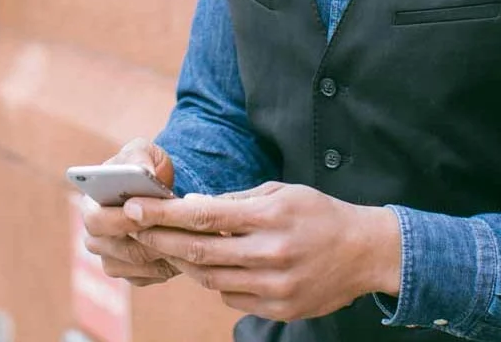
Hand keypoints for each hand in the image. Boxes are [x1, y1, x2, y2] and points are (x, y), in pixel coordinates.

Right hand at [78, 138, 179, 286]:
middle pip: (113, 248)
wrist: (163, 190)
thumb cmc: (147, 167)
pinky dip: (167, 264)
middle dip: (145, 238)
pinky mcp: (131, 274)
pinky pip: (148, 275)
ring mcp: (111, 258)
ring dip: (160, 251)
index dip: (118, 219)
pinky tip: (184, 249)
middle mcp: (95, 236)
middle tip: (173, 229)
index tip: (144, 212)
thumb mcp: (144, 153)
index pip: (94, 220)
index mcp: (90, 205)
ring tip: (185, 237)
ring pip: (135, 263)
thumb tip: (142, 170)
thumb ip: (140, 157)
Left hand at [124, 182, 400, 321]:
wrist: (365, 252)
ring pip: (211, 279)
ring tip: (167, 248)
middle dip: (161, 240)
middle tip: (136, 230)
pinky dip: (216, 283)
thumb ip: (237, 201)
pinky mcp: (281, 309)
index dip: (164, 213)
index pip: (204, 215)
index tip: (135, 208)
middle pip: (200, 251)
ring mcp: (276, 286)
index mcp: (270, 216)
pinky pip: (232, 299)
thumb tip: (192, 206)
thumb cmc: (318, 214)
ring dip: (184, 263)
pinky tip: (212, 268)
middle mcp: (271, 253)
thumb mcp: (281, 192)